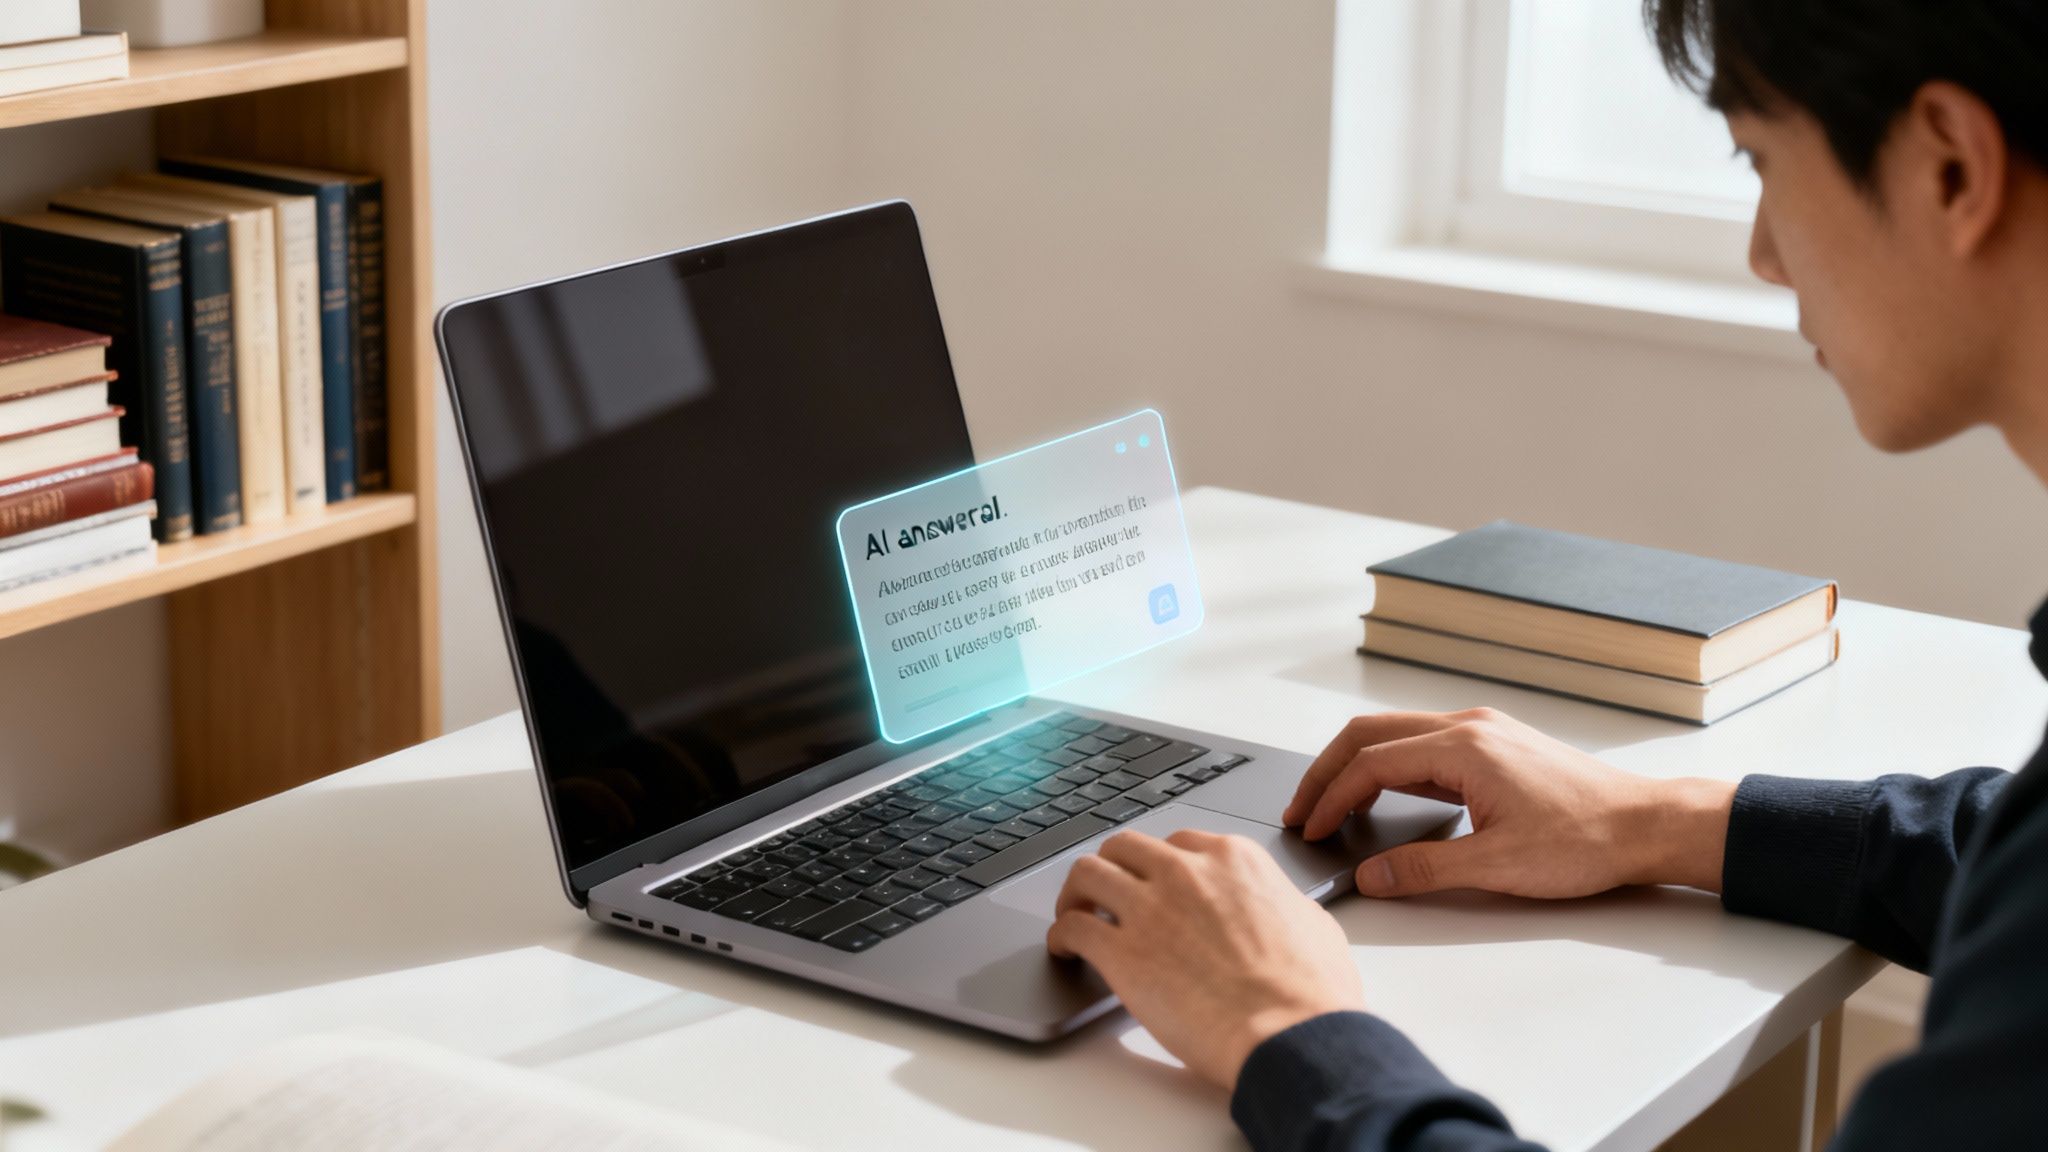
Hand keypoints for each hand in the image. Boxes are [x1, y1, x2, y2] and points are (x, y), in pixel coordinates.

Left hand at [1046, 829, 1362, 1089]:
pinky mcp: (1121, 953)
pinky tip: (1065, 950)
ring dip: (1077, 893)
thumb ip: (1278, 902)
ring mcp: (1149, 909)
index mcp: (1232, 859)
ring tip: (1075, 914)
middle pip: (1125, 847)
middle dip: (1114, 867)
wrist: (1294, 1034)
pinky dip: (1062, 936)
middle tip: (1107, 893)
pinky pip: (1072, 928)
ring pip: (1088, 873)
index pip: (1179, 842)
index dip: (1161, 865)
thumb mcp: (1311, 922)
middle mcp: (1185, 872)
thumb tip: (1273, 909)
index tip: (1155, 883)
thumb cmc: (1312, 992)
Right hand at [1286, 707, 1734, 898]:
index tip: (1311, 828)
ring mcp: (1483, 732)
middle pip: (1371, 734)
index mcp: (1464, 748)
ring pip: (1395, 735)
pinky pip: (1422, 745)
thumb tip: (1371, 875)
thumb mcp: (1497, 865)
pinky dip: (1388, 767)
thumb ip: (1424, 869)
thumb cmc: (1587, 839)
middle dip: (1328, 771)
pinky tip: (1382, 798)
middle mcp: (1469, 727)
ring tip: (1332, 806)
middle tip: (1301, 810)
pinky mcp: (1494, 745)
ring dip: (1356, 766)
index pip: (1371, 762)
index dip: (1332, 796)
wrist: (1646, 825)